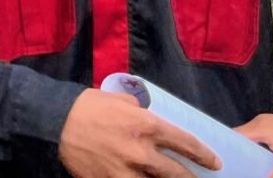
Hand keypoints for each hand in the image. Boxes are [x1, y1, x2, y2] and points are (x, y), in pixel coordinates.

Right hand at [58, 89, 218, 176]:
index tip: (216, 163)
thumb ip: (141, 112)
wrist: (56, 122)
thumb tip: (150, 118)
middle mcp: (141, 152)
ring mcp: (125, 173)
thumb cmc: (89, 106)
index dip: (204, 155)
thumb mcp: (121, 101)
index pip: (185, 143)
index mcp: (146, 126)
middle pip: (177, 174)